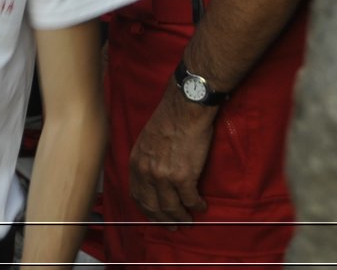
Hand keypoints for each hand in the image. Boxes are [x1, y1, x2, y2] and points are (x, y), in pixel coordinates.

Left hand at [128, 86, 215, 225]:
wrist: (185, 109)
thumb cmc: (169, 120)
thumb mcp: (147, 140)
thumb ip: (147, 159)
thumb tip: (153, 176)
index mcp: (136, 161)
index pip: (137, 194)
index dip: (146, 209)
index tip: (154, 216)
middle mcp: (146, 171)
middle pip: (152, 206)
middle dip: (163, 219)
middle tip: (173, 226)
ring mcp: (164, 176)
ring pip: (171, 207)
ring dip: (181, 217)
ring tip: (188, 220)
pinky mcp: (183, 177)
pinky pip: (190, 200)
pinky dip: (197, 206)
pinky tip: (201, 206)